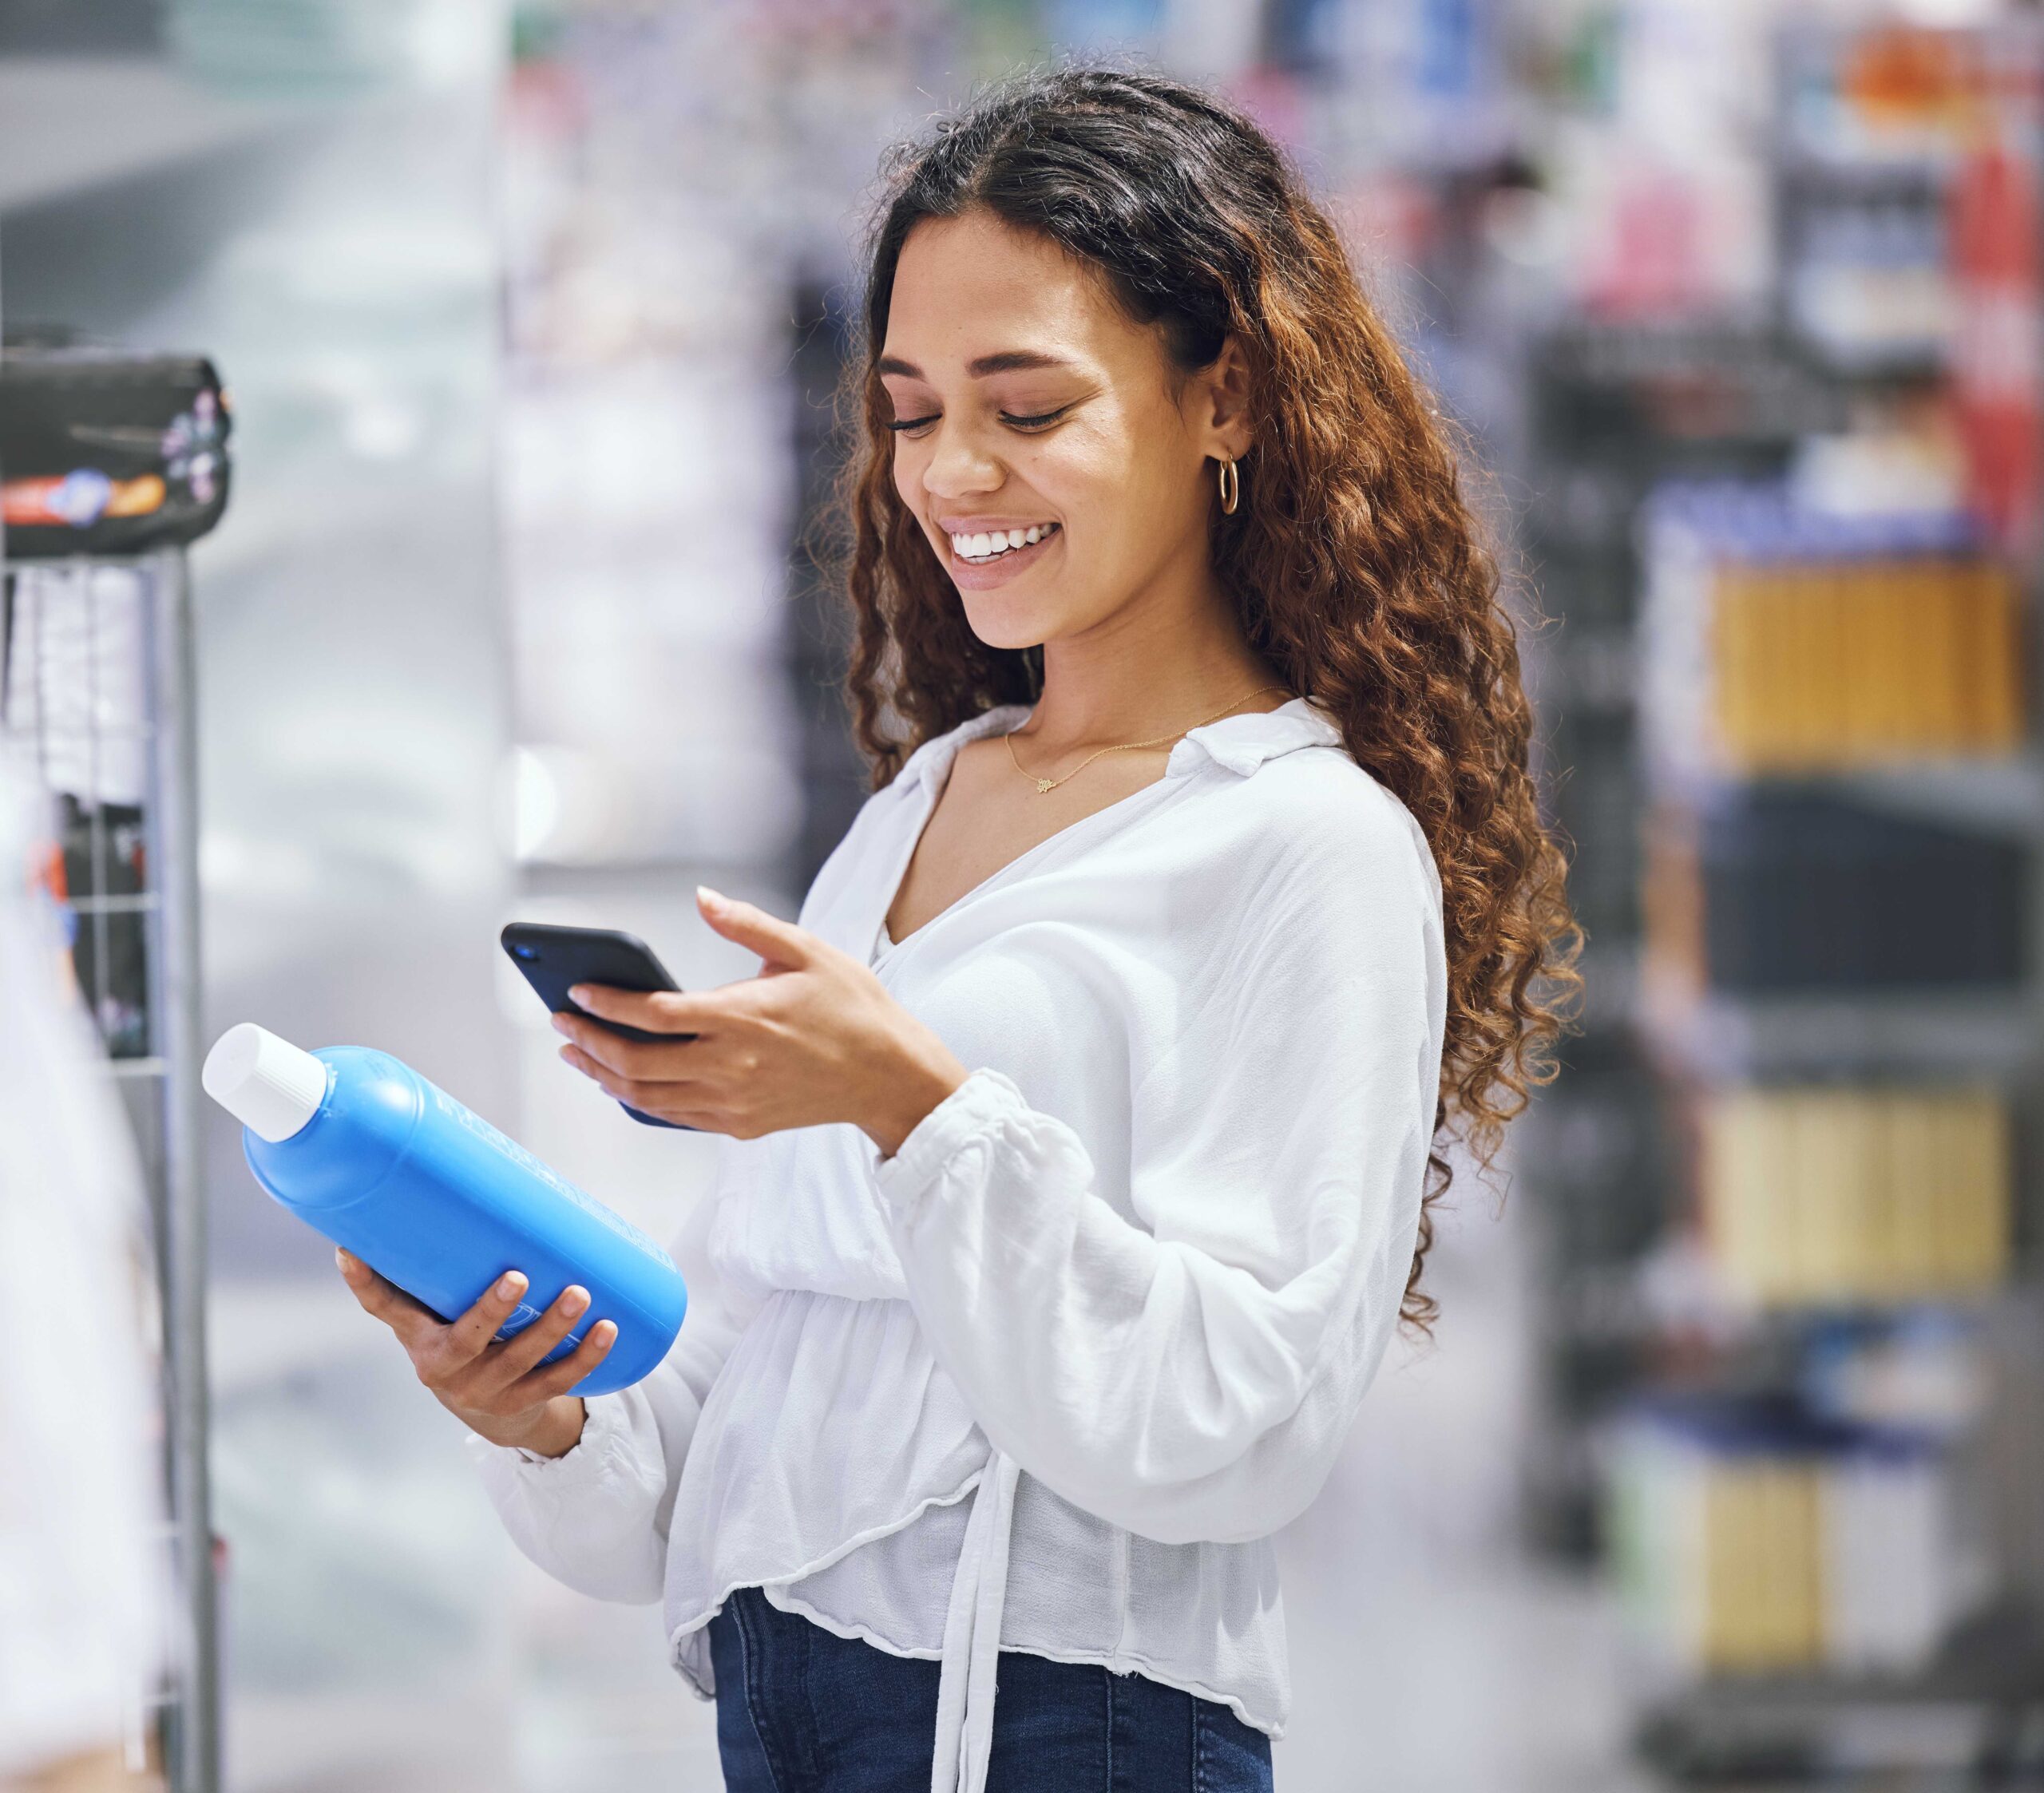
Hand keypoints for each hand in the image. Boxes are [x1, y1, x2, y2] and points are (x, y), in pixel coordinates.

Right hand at [335, 1248, 612, 1456]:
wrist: (491, 1411)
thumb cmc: (463, 1339)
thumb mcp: (438, 1311)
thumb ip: (433, 1265)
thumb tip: (420, 1196)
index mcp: (419, 1339)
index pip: (385, 1309)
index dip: (366, 1283)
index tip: (351, 1252)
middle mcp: (446, 1369)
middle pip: (469, 1340)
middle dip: (493, 1309)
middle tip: (519, 1275)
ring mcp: (487, 1390)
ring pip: (522, 1362)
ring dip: (553, 1329)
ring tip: (581, 1294)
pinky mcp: (524, 1402)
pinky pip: (558, 1381)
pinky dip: (585, 1357)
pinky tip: (608, 1330)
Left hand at [550, 885, 968, 1156]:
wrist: (889, 1075)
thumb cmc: (853, 1008)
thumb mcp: (807, 951)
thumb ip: (746, 925)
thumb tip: (702, 898)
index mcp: (742, 1017)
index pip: (653, 1013)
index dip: (607, 1003)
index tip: (576, 990)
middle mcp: (730, 1065)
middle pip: (635, 1062)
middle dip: (588, 1041)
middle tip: (561, 1022)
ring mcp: (733, 1102)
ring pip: (646, 1096)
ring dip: (604, 1075)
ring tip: (578, 1054)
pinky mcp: (740, 1124)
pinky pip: (674, 1117)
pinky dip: (639, 1101)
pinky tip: (623, 1083)